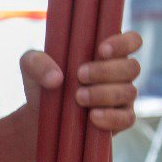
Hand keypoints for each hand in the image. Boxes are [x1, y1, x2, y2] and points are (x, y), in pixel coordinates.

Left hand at [18, 30, 142, 131]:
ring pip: (129, 91)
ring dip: (104, 93)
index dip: (124, 43)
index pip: (132, 41)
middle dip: (106, 71)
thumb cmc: (41, 83)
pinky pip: (127, 118)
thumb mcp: (30, 68)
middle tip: (79, 75)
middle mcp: (120, 73)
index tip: (101, 50)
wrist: (40, 118)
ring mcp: (123, 97)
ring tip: (77, 98)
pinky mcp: (120, 120)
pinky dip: (111, 117)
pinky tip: (92, 117)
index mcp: (107, 53)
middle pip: (132, 67)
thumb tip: (56, 78)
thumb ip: (37, 62)